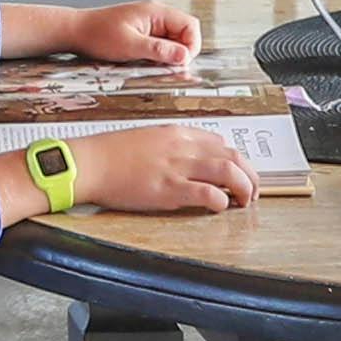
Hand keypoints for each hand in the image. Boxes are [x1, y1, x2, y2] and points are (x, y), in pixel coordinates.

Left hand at [57, 0, 205, 69]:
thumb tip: (183, 56)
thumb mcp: (130, 45)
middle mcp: (155, 15)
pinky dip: (158, 54)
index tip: (181, 62)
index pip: (190, 25)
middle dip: (180, 52)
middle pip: (184, 34)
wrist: (75, 31)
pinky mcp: (142, 33)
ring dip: (168, 54)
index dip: (191, 46)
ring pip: (172, 41)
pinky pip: (160, 44)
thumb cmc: (96, 34)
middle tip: (167, 66)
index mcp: (156, 12)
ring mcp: (149, 24)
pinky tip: (145, 60)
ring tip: (152, 63)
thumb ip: (159, 50)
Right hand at [57, 122, 261, 216]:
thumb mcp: (146, 140)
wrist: (88, 163)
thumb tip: (186, 161)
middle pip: (233, 155)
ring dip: (244, 187)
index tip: (239, 173)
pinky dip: (221, 202)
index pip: (219, 142)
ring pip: (229, 172)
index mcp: (177, 133)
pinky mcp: (170, 189)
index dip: (236, 159)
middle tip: (252, 190)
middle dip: (250, 174)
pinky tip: (220, 208)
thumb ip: (170, 148)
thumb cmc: (109, 154)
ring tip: (245, 201)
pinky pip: (209, 194)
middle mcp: (183, 147)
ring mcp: (178, 167)